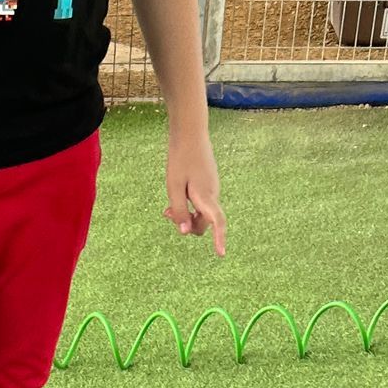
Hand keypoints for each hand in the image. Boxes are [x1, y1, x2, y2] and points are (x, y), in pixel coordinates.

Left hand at [165, 131, 225, 256]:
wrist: (190, 132)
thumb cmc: (180, 159)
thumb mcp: (173, 186)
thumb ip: (179, 210)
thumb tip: (185, 232)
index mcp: (206, 196)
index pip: (217, 222)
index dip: (219, 239)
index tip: (221, 254)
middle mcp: (213, 194)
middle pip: (202, 222)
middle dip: (187, 224)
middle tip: (166, 214)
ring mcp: (212, 188)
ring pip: (200, 213)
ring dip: (186, 214)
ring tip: (167, 207)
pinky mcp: (209, 184)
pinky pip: (201, 203)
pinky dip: (189, 205)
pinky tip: (177, 195)